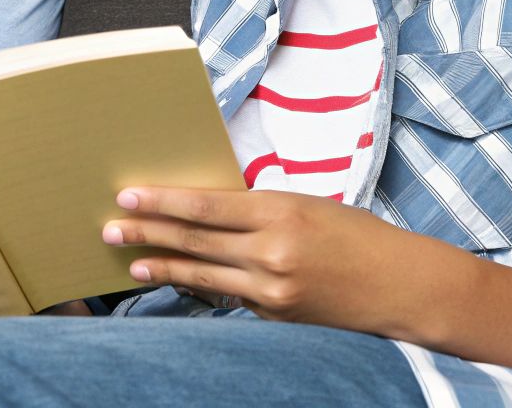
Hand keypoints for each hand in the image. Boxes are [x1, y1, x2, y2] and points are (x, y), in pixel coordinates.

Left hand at [102, 186, 447, 333]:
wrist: (401, 286)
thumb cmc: (354, 235)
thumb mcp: (305, 205)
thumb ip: (256, 209)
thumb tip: (203, 210)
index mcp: (280, 212)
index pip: (206, 206)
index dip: (162, 201)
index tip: (127, 195)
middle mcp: (272, 252)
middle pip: (195, 241)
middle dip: (147, 233)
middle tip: (109, 227)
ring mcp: (273, 290)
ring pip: (203, 275)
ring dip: (162, 266)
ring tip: (130, 261)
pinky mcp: (276, 316)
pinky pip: (229, 298)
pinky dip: (201, 288)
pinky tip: (177, 281)